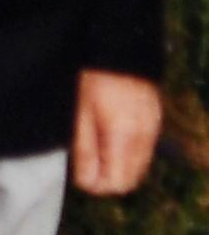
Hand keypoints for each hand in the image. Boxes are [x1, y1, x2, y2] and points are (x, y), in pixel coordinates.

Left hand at [70, 69, 160, 194]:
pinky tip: (109, 137)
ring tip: (96, 148)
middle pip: (130, 180)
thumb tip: (87, 182)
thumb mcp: (79, 115)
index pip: (117, 184)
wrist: (118, 49)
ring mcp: (153, 128)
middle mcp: (144, 137)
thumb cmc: (92, 80)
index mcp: (123, 137)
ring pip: (139, 167)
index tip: (81, 173)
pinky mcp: (155, 120)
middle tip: (86, 163)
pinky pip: (143, 150)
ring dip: (118, 167)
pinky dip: (127, 153)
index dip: (96, 184)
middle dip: (107, 179)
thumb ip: (84, 151)